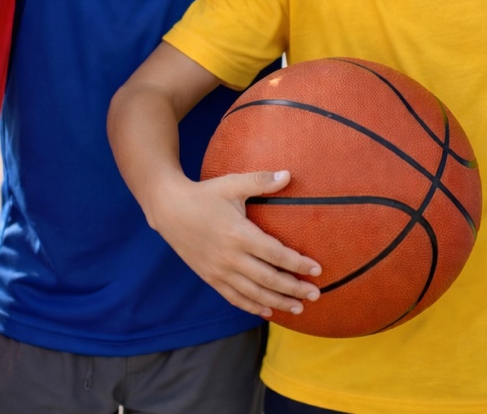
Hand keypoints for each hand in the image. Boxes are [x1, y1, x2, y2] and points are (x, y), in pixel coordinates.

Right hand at [150, 170, 321, 317]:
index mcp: (238, 234)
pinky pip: (234, 297)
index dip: (297, 264)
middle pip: (268, 279)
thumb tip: (289, 175)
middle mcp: (230, 256)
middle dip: (294, 288)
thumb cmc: (204, 194)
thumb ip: (260, 181)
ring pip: (253, 293)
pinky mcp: (210, 277)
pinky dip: (252, 306)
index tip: (317, 269)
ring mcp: (219, 270)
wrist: (169, 210)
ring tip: (299, 308)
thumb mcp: (231, 184)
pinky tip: (268, 311)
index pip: (275, 253)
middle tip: (316, 294)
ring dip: (278, 302)